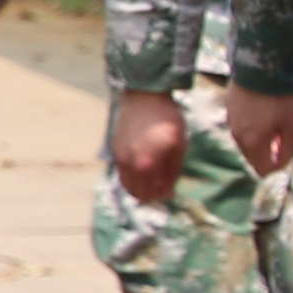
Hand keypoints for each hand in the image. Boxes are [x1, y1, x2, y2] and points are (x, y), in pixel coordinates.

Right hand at [107, 90, 187, 205]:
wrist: (144, 96)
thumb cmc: (167, 118)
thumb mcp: (179, 145)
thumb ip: (172, 171)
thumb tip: (168, 192)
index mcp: (146, 164)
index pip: (151, 194)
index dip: (163, 196)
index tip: (171, 192)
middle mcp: (128, 163)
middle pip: (136, 193)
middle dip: (151, 195)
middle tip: (163, 187)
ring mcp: (118, 156)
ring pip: (126, 184)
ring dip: (139, 187)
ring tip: (154, 179)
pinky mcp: (113, 149)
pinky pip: (121, 172)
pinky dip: (131, 177)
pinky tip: (143, 170)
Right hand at [224, 86, 292, 177]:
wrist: (261, 68)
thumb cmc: (281, 98)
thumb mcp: (292, 126)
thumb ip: (288, 149)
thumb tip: (284, 167)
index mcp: (254, 144)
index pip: (263, 170)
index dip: (276, 172)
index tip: (286, 166)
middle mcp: (238, 137)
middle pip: (253, 158)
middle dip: (267, 158)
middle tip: (282, 148)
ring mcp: (231, 122)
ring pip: (245, 143)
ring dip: (259, 144)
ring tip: (275, 132)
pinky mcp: (229, 108)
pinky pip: (240, 127)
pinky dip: (251, 130)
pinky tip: (262, 118)